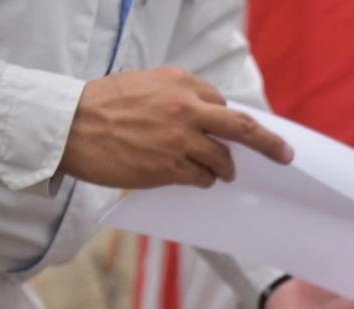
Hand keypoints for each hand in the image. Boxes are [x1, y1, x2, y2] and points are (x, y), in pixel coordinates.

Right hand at [60, 66, 292, 188]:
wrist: (68, 126)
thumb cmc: (103, 106)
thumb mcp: (145, 85)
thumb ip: (180, 96)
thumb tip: (213, 115)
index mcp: (181, 83)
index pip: (223, 105)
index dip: (231, 123)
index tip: (247, 134)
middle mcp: (186, 109)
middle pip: (243, 129)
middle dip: (270, 144)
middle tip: (286, 155)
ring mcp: (180, 140)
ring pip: (222, 160)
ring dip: (223, 168)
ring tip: (217, 171)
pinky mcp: (169, 167)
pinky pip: (201, 178)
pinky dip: (202, 180)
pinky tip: (192, 177)